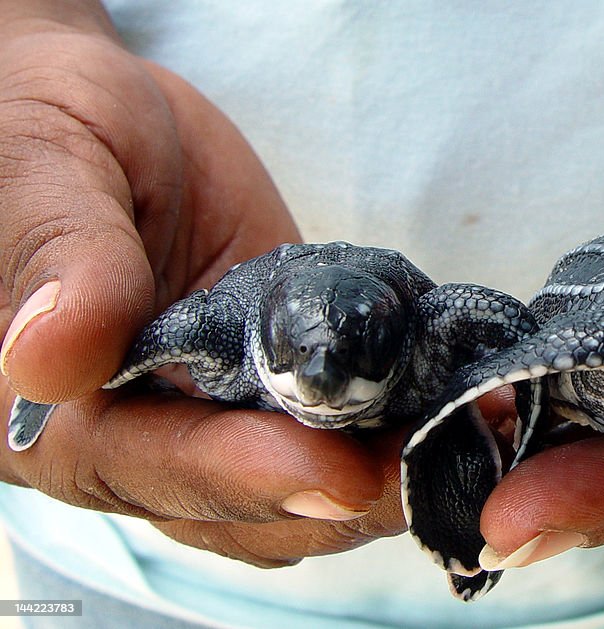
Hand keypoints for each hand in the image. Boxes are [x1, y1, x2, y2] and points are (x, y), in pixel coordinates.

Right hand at [0, 2, 405, 565]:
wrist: (114, 130)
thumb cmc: (52, 129)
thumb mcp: (48, 165)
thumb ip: (59, 254)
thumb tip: (51, 358)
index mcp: (51, 411)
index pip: (143, 465)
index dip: (238, 477)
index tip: (332, 475)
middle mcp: (136, 440)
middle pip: (242, 508)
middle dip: (346, 492)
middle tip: (439, 461)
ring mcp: (216, 424)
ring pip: (303, 490)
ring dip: (390, 474)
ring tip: (472, 436)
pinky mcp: (278, 396)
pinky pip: (337, 435)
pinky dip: (399, 429)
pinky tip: (459, 406)